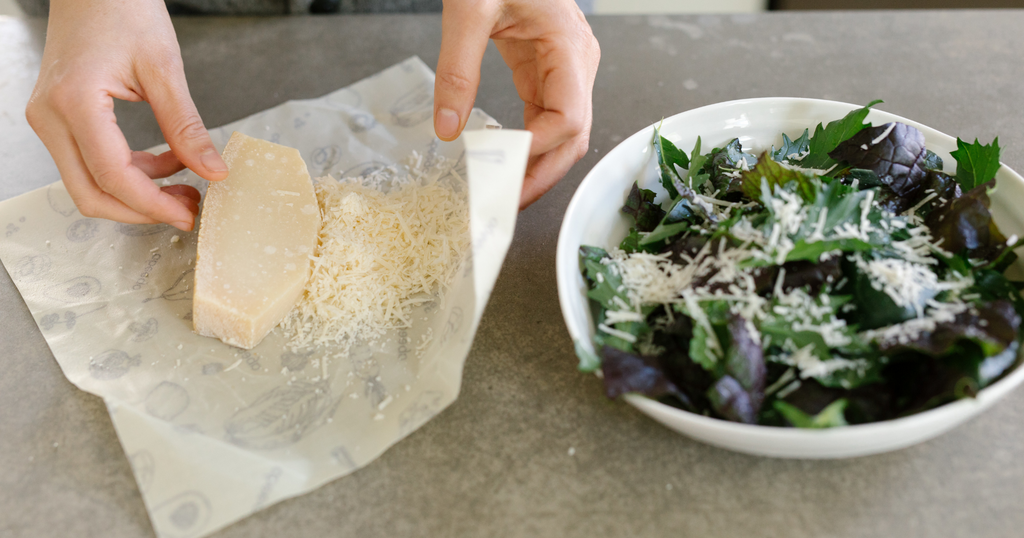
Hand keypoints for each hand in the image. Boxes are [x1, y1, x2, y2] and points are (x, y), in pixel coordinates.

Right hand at [25, 0, 226, 230]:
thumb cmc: (122, 8)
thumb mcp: (164, 68)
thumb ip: (186, 126)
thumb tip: (213, 171)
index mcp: (74, 103)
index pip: (113, 176)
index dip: (153, 204)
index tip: (190, 212)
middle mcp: (51, 117)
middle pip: (91, 194)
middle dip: (142, 210)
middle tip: (188, 207)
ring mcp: (49, 120)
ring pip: (88, 184)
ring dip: (138, 192)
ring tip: (185, 183)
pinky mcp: (58, 119)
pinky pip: (90, 163)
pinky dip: (129, 171)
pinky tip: (166, 160)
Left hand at [433, 0, 599, 208]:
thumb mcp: (468, 9)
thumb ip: (456, 69)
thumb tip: (448, 129)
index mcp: (570, 46)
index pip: (569, 117)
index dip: (540, 151)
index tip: (502, 171)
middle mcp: (577, 63)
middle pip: (574, 136)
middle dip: (542, 174)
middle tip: (504, 203)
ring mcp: (565, 70)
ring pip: (563, 134)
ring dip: (535, 166)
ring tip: (501, 192)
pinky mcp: (546, 71)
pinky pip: (544, 118)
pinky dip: (526, 144)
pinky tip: (502, 162)